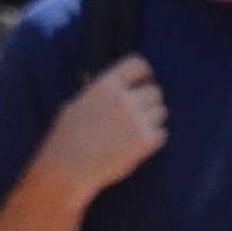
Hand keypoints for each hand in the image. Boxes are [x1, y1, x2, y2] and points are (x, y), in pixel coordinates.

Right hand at [46, 55, 163, 199]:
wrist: (71, 165)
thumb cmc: (68, 135)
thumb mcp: (79, 101)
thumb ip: (99, 92)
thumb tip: (107, 83)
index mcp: (106, 84)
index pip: (137, 64)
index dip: (145, 72)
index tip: (145, 80)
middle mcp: (124, 99)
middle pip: (155, 91)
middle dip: (150, 100)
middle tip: (141, 112)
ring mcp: (137, 121)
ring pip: (161, 111)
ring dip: (154, 119)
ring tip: (138, 129)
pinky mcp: (145, 143)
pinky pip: (163, 133)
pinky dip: (156, 137)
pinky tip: (142, 143)